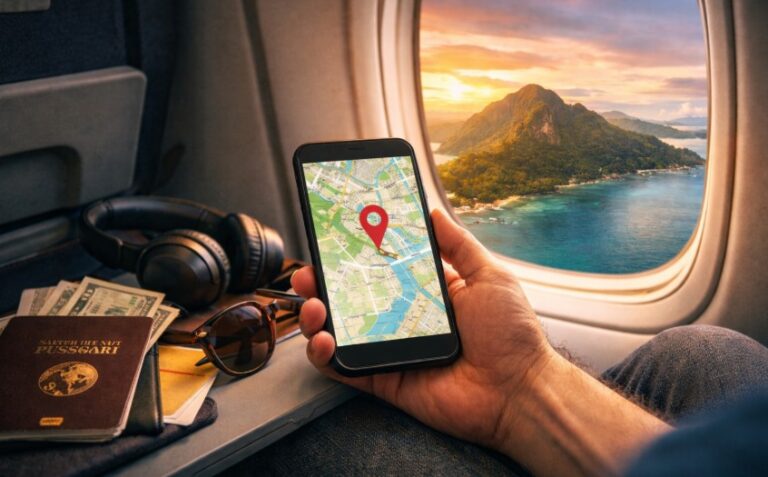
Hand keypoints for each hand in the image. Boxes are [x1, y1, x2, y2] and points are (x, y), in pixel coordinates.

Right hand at [291, 208, 557, 449]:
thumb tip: (434, 213)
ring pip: (340, 331)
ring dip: (317, 317)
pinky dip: (325, 355)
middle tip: (309, 271)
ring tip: (313, 305)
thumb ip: (458, 245)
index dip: (355, 256)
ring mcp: (391, 350)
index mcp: (426, 294)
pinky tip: (323, 339)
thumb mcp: (488, 276)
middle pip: (352, 298)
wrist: (519, 390)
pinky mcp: (384, 379)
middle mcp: (404, 320)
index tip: (334, 238)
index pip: (381, 269)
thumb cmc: (511, 334)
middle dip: (324, 283)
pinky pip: (345, 368)